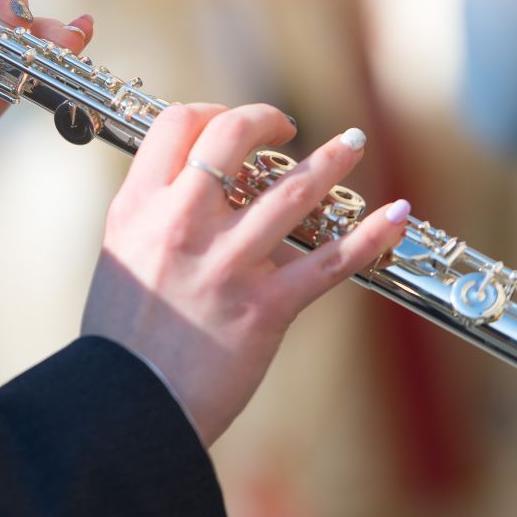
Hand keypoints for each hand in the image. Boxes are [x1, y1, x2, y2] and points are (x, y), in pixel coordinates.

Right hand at [82, 103, 410, 446]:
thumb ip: (153, 215)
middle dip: (266, 119)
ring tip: (352, 142)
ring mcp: (225, 263)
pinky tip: (395, 214)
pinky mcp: (263, 308)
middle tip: (285, 127)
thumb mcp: (121, 255)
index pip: (175, 126)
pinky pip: (329, 262)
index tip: (229, 124)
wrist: (129, 405)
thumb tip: (193, 186)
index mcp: (138, 208)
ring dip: (333, 159)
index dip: (209, 111)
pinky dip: (370, 236)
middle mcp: (180, 224)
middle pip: (231, 137)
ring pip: (292, 191)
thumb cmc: (123, 335)